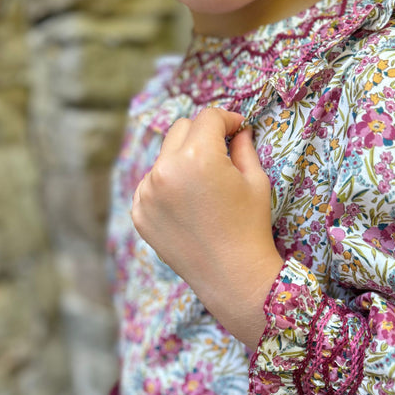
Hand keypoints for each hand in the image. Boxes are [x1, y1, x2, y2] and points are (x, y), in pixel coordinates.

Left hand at [132, 108, 283, 348]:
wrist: (232, 276)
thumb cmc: (250, 227)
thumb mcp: (255, 181)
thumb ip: (243, 147)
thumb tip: (239, 129)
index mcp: (197, 157)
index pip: (208, 118)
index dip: (227, 119)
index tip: (238, 128)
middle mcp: (165, 170)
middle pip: (180, 129)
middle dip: (202, 135)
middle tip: (221, 153)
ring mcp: (147, 193)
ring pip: (164, 157)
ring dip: (182, 160)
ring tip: (203, 185)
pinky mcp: (139, 213)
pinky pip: (152, 184)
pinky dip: (168, 186)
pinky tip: (187, 206)